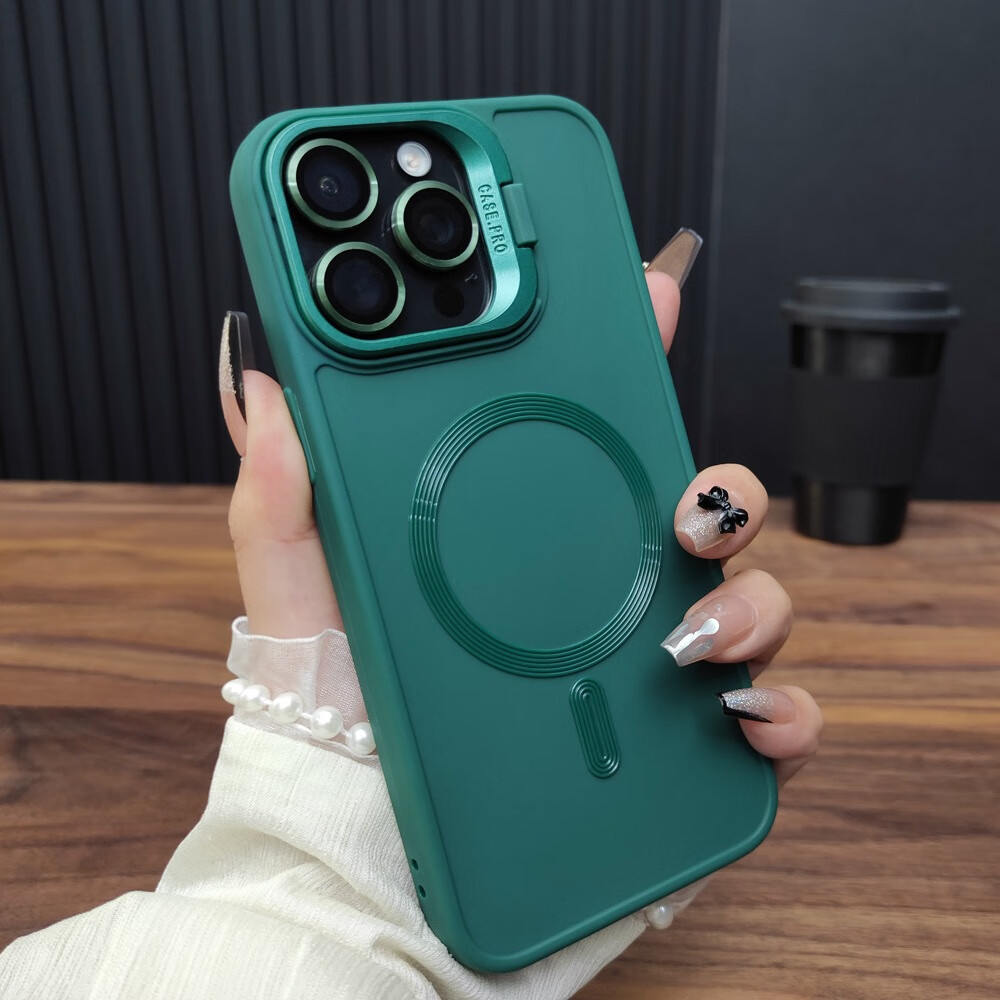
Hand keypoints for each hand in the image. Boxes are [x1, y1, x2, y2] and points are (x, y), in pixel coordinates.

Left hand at [219, 273, 821, 785]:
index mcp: (528, 541)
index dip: (631, 357)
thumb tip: (262, 380)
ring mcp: (646, 667)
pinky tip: (741, 715)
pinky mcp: (676, 748)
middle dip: (721, 490)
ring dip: (751, 602)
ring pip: (748, 601)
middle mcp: (600, 593)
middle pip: (699, 508)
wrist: (369, 848)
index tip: (647, 289)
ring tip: (690, 637)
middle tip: (687, 506)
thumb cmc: (341, 716)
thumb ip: (284, 491)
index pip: (596, 434)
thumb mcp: (304, 592)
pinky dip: (779, 712)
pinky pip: (763, 718)